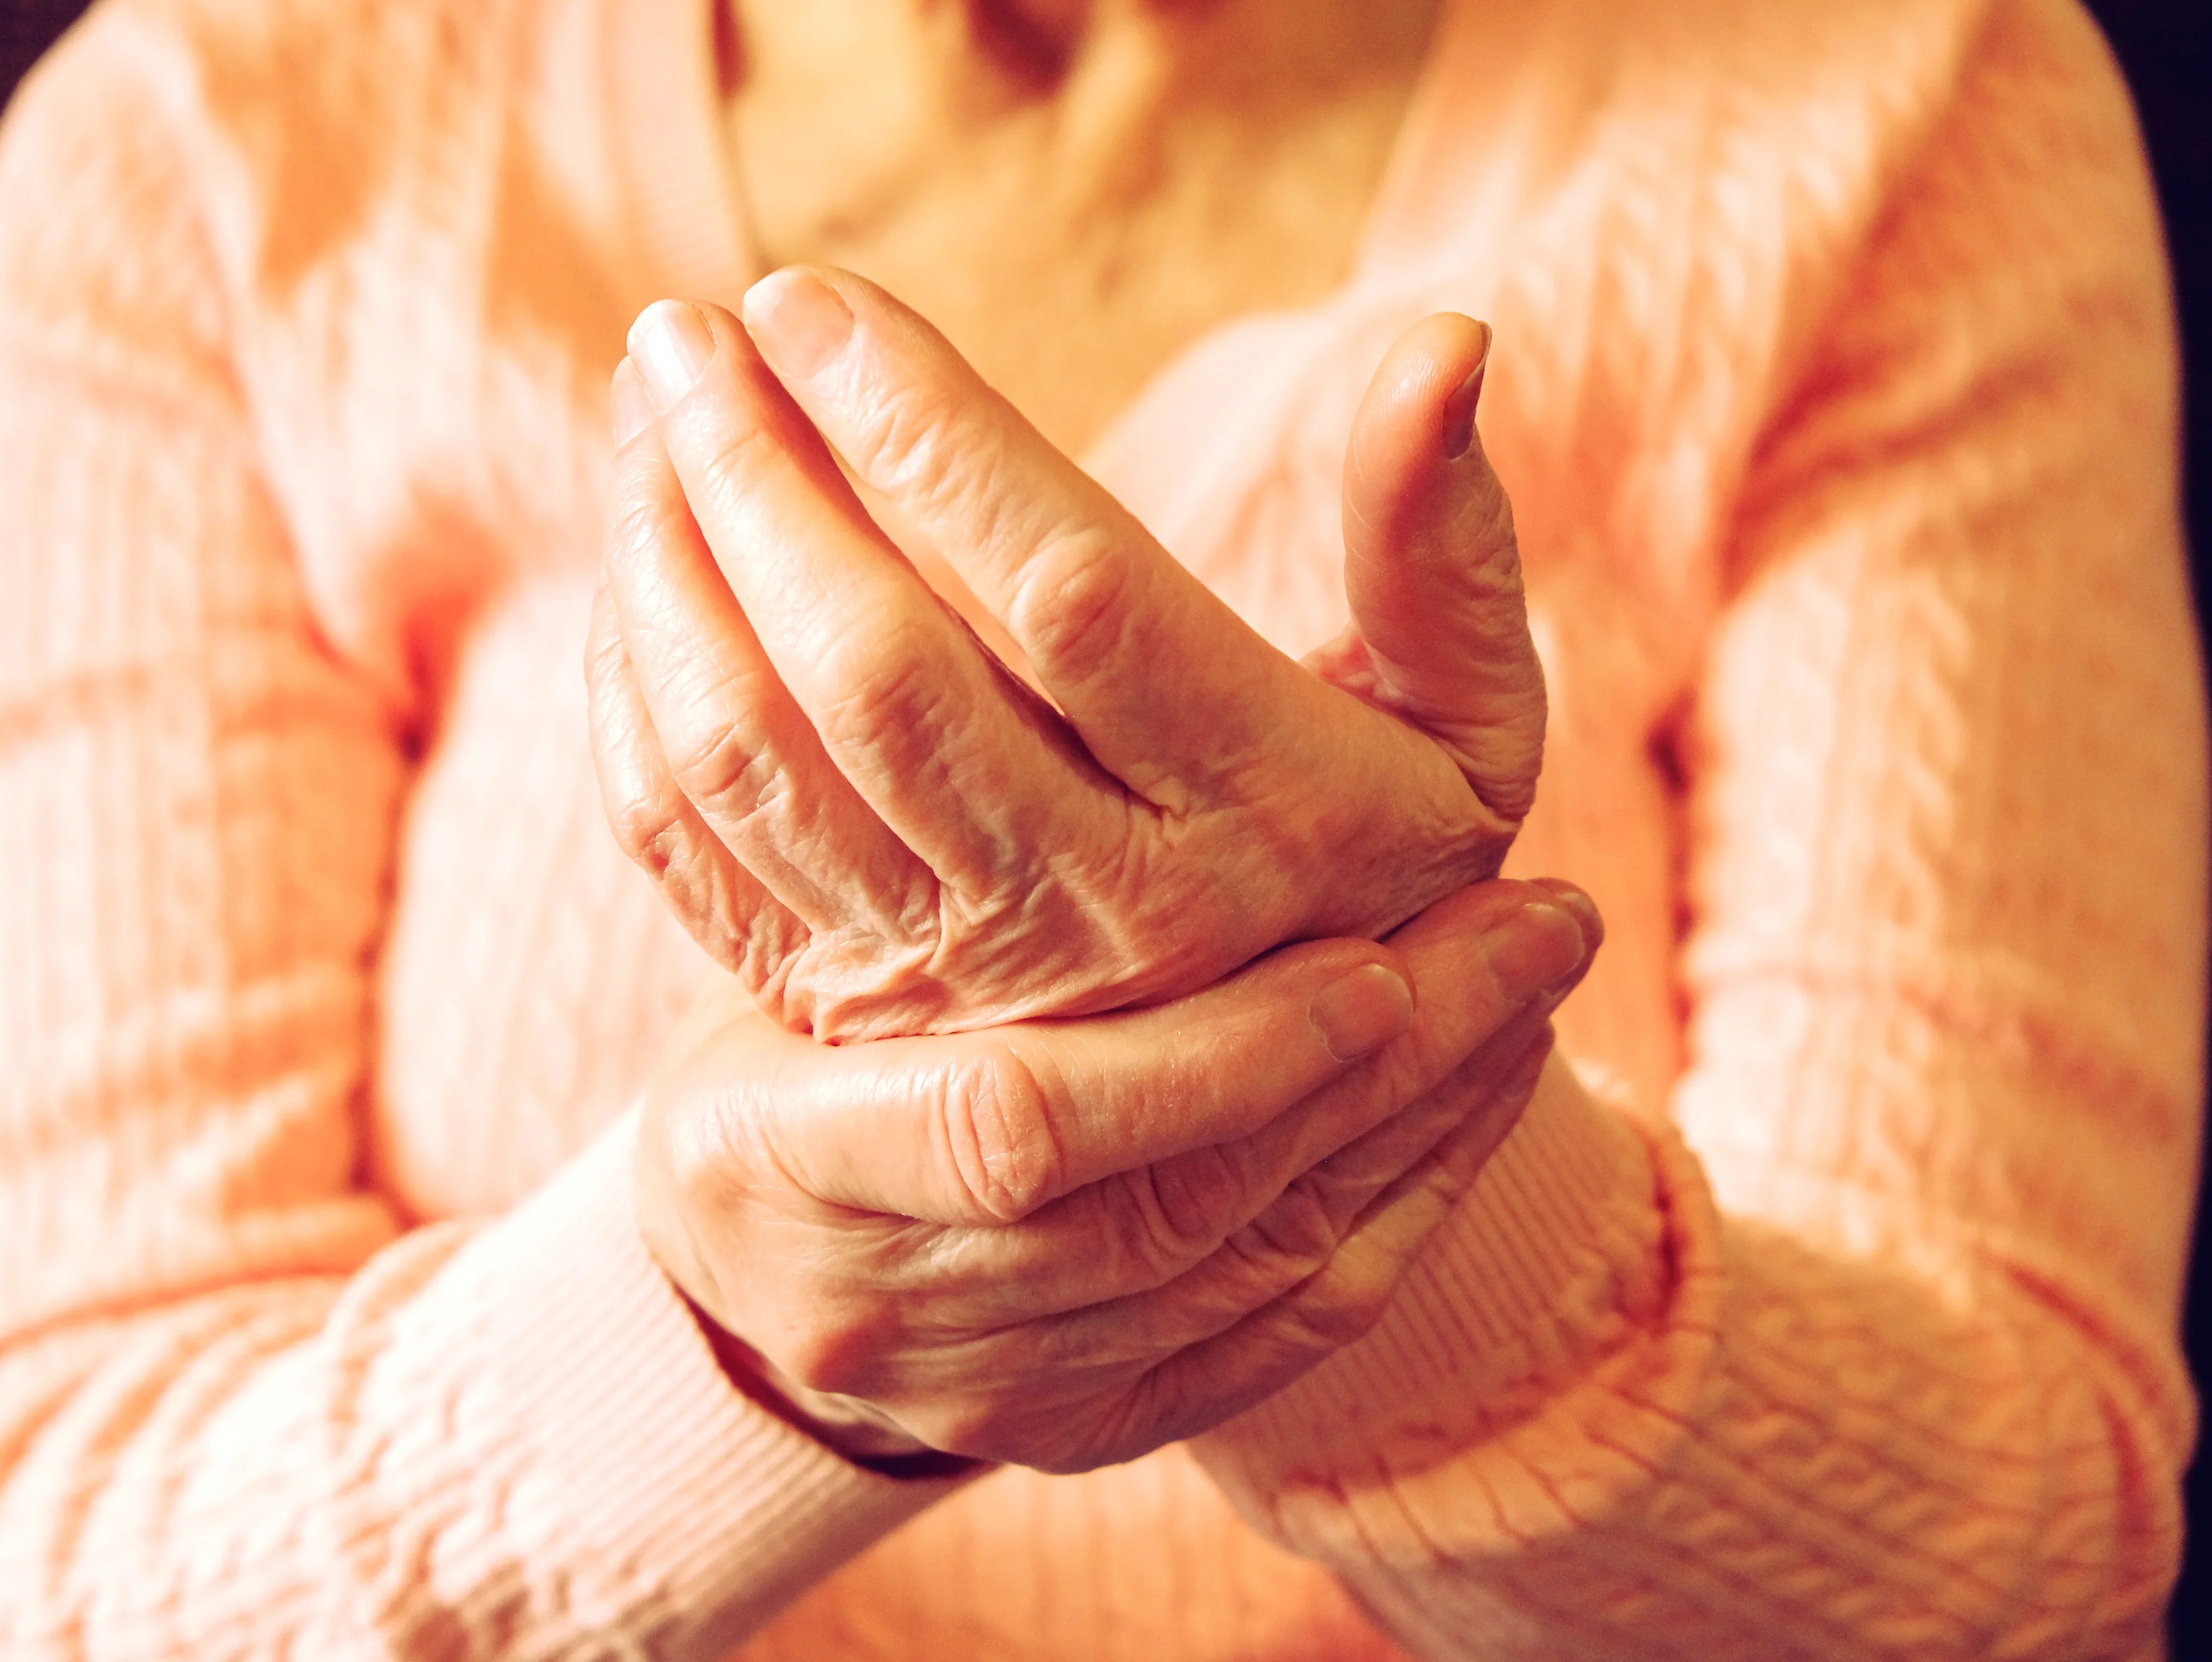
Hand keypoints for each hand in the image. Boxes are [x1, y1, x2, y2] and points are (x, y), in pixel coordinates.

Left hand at [589, 268, 1541, 1041]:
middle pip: (878, 675)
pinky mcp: (843, 1007)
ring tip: (647, 407)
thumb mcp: (1459, 722)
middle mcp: (1097, 915)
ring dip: (667, 566)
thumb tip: (1442, 341)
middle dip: (755, 479)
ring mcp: (952, 979)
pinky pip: (689, 848)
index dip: (928, 434)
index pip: (1070, 595)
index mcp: (1260, 817)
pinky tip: (638, 563)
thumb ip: (1438, 547)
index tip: (810, 298)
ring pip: (755, 757)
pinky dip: (634, 696)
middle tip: (684, 327)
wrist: (1281, 1093)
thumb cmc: (1366, 850)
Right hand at [636, 878, 1597, 1472]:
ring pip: (1244, 1275)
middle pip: (1171, 1210)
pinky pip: (1272, 1343)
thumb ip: (898, 797)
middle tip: (1532, 927)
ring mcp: (991, 1388)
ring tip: (1530, 988)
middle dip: (1366, 1072)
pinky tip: (1477, 1108)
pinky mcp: (1080, 1431)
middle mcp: (886, 1305)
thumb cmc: (767, 1037)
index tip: (1374, 957)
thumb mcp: (769, 920)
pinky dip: (1395, 1219)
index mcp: (778, 1155)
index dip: (1209, 1051)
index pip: (1016, 1124)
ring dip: (1408, 1131)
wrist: (732, 1263)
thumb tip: (1045, 590)